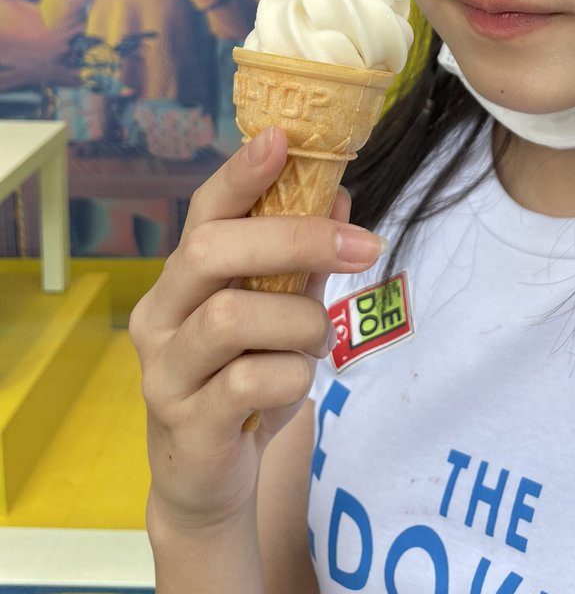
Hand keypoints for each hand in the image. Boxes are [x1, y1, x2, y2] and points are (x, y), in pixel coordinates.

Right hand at [129, 127, 384, 533]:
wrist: (209, 484)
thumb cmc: (244, 384)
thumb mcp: (279, 319)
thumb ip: (303, 264)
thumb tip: (341, 198)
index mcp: (182, 278)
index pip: (203, 211)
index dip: (239, 173)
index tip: (281, 138)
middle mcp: (160, 314)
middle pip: (212, 250)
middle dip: (296, 238)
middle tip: (365, 245)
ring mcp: (164, 370)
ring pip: (232, 317)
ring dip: (300, 322)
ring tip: (318, 339)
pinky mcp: (184, 423)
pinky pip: (250, 382)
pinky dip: (293, 377)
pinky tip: (295, 384)